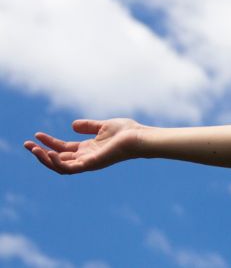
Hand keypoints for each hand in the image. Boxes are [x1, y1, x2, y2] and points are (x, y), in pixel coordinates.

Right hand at [25, 118, 145, 174]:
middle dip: (40, 153)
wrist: (139, 137)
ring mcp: (88, 162)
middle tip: (26, 144)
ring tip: (33, 149)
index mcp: (88, 149)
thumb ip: (88, 126)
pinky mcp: (91, 164)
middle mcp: (86, 158)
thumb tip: (72, 125)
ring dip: (44, 159)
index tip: (37, 135)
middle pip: (58, 158)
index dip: (49, 143)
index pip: (63, 149)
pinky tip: (47, 153)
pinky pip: (69, 168)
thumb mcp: (103, 125)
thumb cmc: (127, 131)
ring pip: (60, 166)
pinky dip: (57, 162)